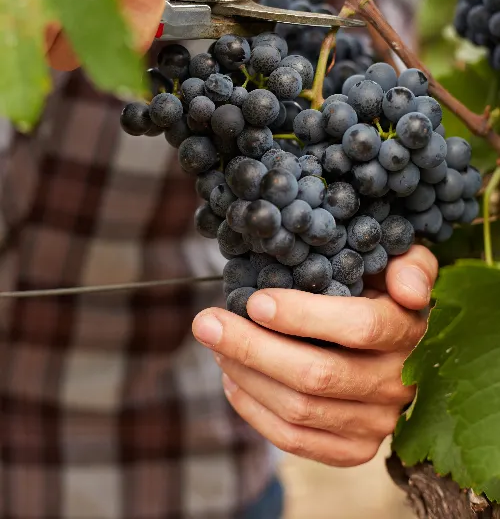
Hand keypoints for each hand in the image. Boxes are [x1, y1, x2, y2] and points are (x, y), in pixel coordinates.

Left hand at [192, 245, 437, 466]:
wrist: (390, 343)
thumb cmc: (382, 289)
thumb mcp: (401, 262)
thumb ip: (411, 266)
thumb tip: (408, 291)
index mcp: (408, 331)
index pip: (360, 327)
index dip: (303, 316)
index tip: (255, 301)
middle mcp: (398, 383)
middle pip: (318, 375)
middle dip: (252, 347)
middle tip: (208, 322)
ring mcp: (377, 423)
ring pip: (300, 410)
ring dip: (247, 375)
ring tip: (215, 344)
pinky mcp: (354, 449)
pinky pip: (296, 441)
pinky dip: (254, 411)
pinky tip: (231, 380)